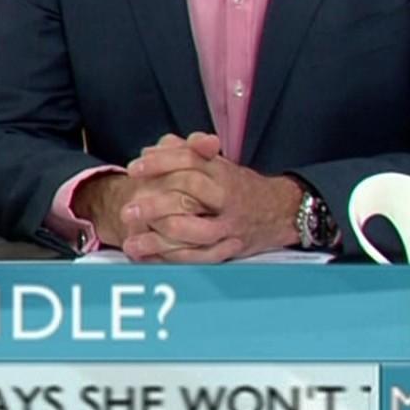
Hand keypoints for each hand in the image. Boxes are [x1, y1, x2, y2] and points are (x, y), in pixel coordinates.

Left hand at [118, 133, 300, 262]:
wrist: (281, 211)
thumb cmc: (239, 186)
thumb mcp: (217, 164)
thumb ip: (187, 152)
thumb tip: (153, 149)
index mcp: (221, 171)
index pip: (189, 160)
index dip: (160, 162)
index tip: (133, 169)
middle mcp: (226, 196)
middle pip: (191, 189)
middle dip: (157, 201)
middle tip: (127, 209)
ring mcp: (229, 226)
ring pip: (196, 232)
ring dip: (161, 239)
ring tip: (132, 243)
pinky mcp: (230, 250)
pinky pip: (200, 258)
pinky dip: (173, 260)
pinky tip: (149, 259)